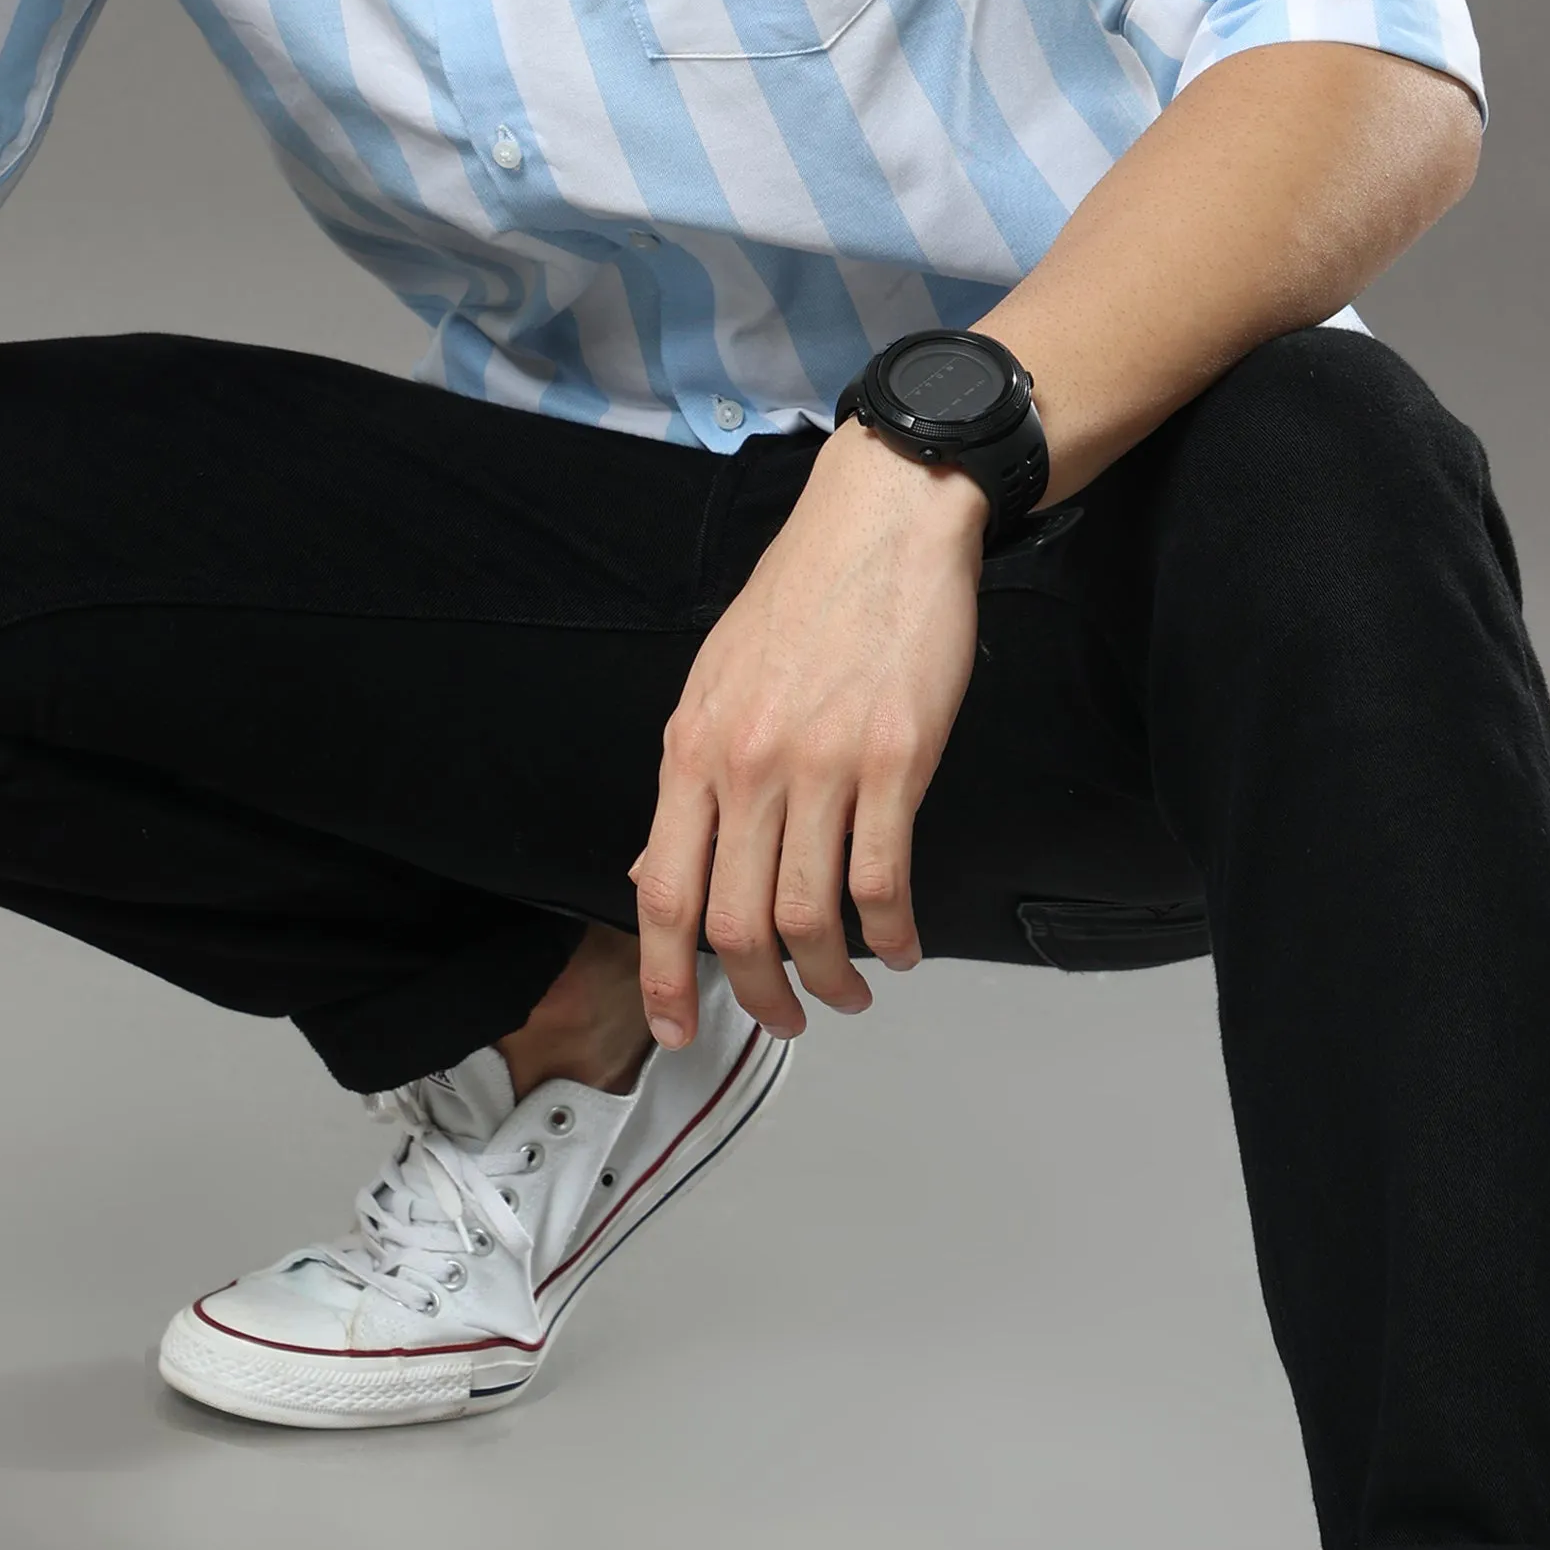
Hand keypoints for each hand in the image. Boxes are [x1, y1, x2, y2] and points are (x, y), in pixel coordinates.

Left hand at [631, 423, 987, 1046]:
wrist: (879, 524)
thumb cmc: (801, 598)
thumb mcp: (713, 685)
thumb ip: (688, 785)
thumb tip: (651, 870)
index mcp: (691, 750)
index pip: (662, 892)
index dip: (666, 976)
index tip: (678, 1025)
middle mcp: (746, 765)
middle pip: (735, 924)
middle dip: (759, 997)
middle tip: (785, 1020)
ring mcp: (821, 764)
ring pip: (809, 917)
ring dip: (829, 979)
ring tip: (848, 993)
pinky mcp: (895, 758)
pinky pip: (883, 879)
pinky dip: (891, 933)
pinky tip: (898, 945)